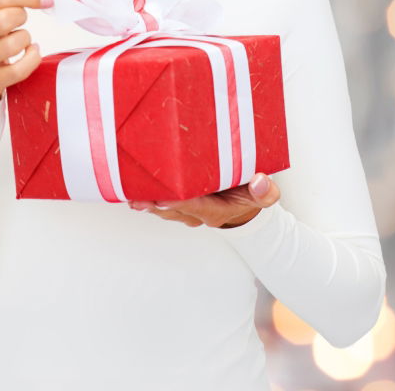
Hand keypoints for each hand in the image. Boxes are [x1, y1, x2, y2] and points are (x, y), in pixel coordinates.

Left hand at [127, 173, 280, 227]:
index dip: (179, 202)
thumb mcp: (264, 195)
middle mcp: (195, 213)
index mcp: (214, 211)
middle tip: (136, 196)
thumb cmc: (250, 196)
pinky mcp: (177, 201)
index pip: (195, 206)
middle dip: (153, 202)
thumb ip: (265, 192)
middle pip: (171, 208)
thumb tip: (260, 182)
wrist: (244, 205)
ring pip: (161, 206)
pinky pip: (158, 199)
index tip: (163, 198)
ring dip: (145, 200)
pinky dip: (146, 193)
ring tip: (129, 192)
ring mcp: (184, 209)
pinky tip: (131, 187)